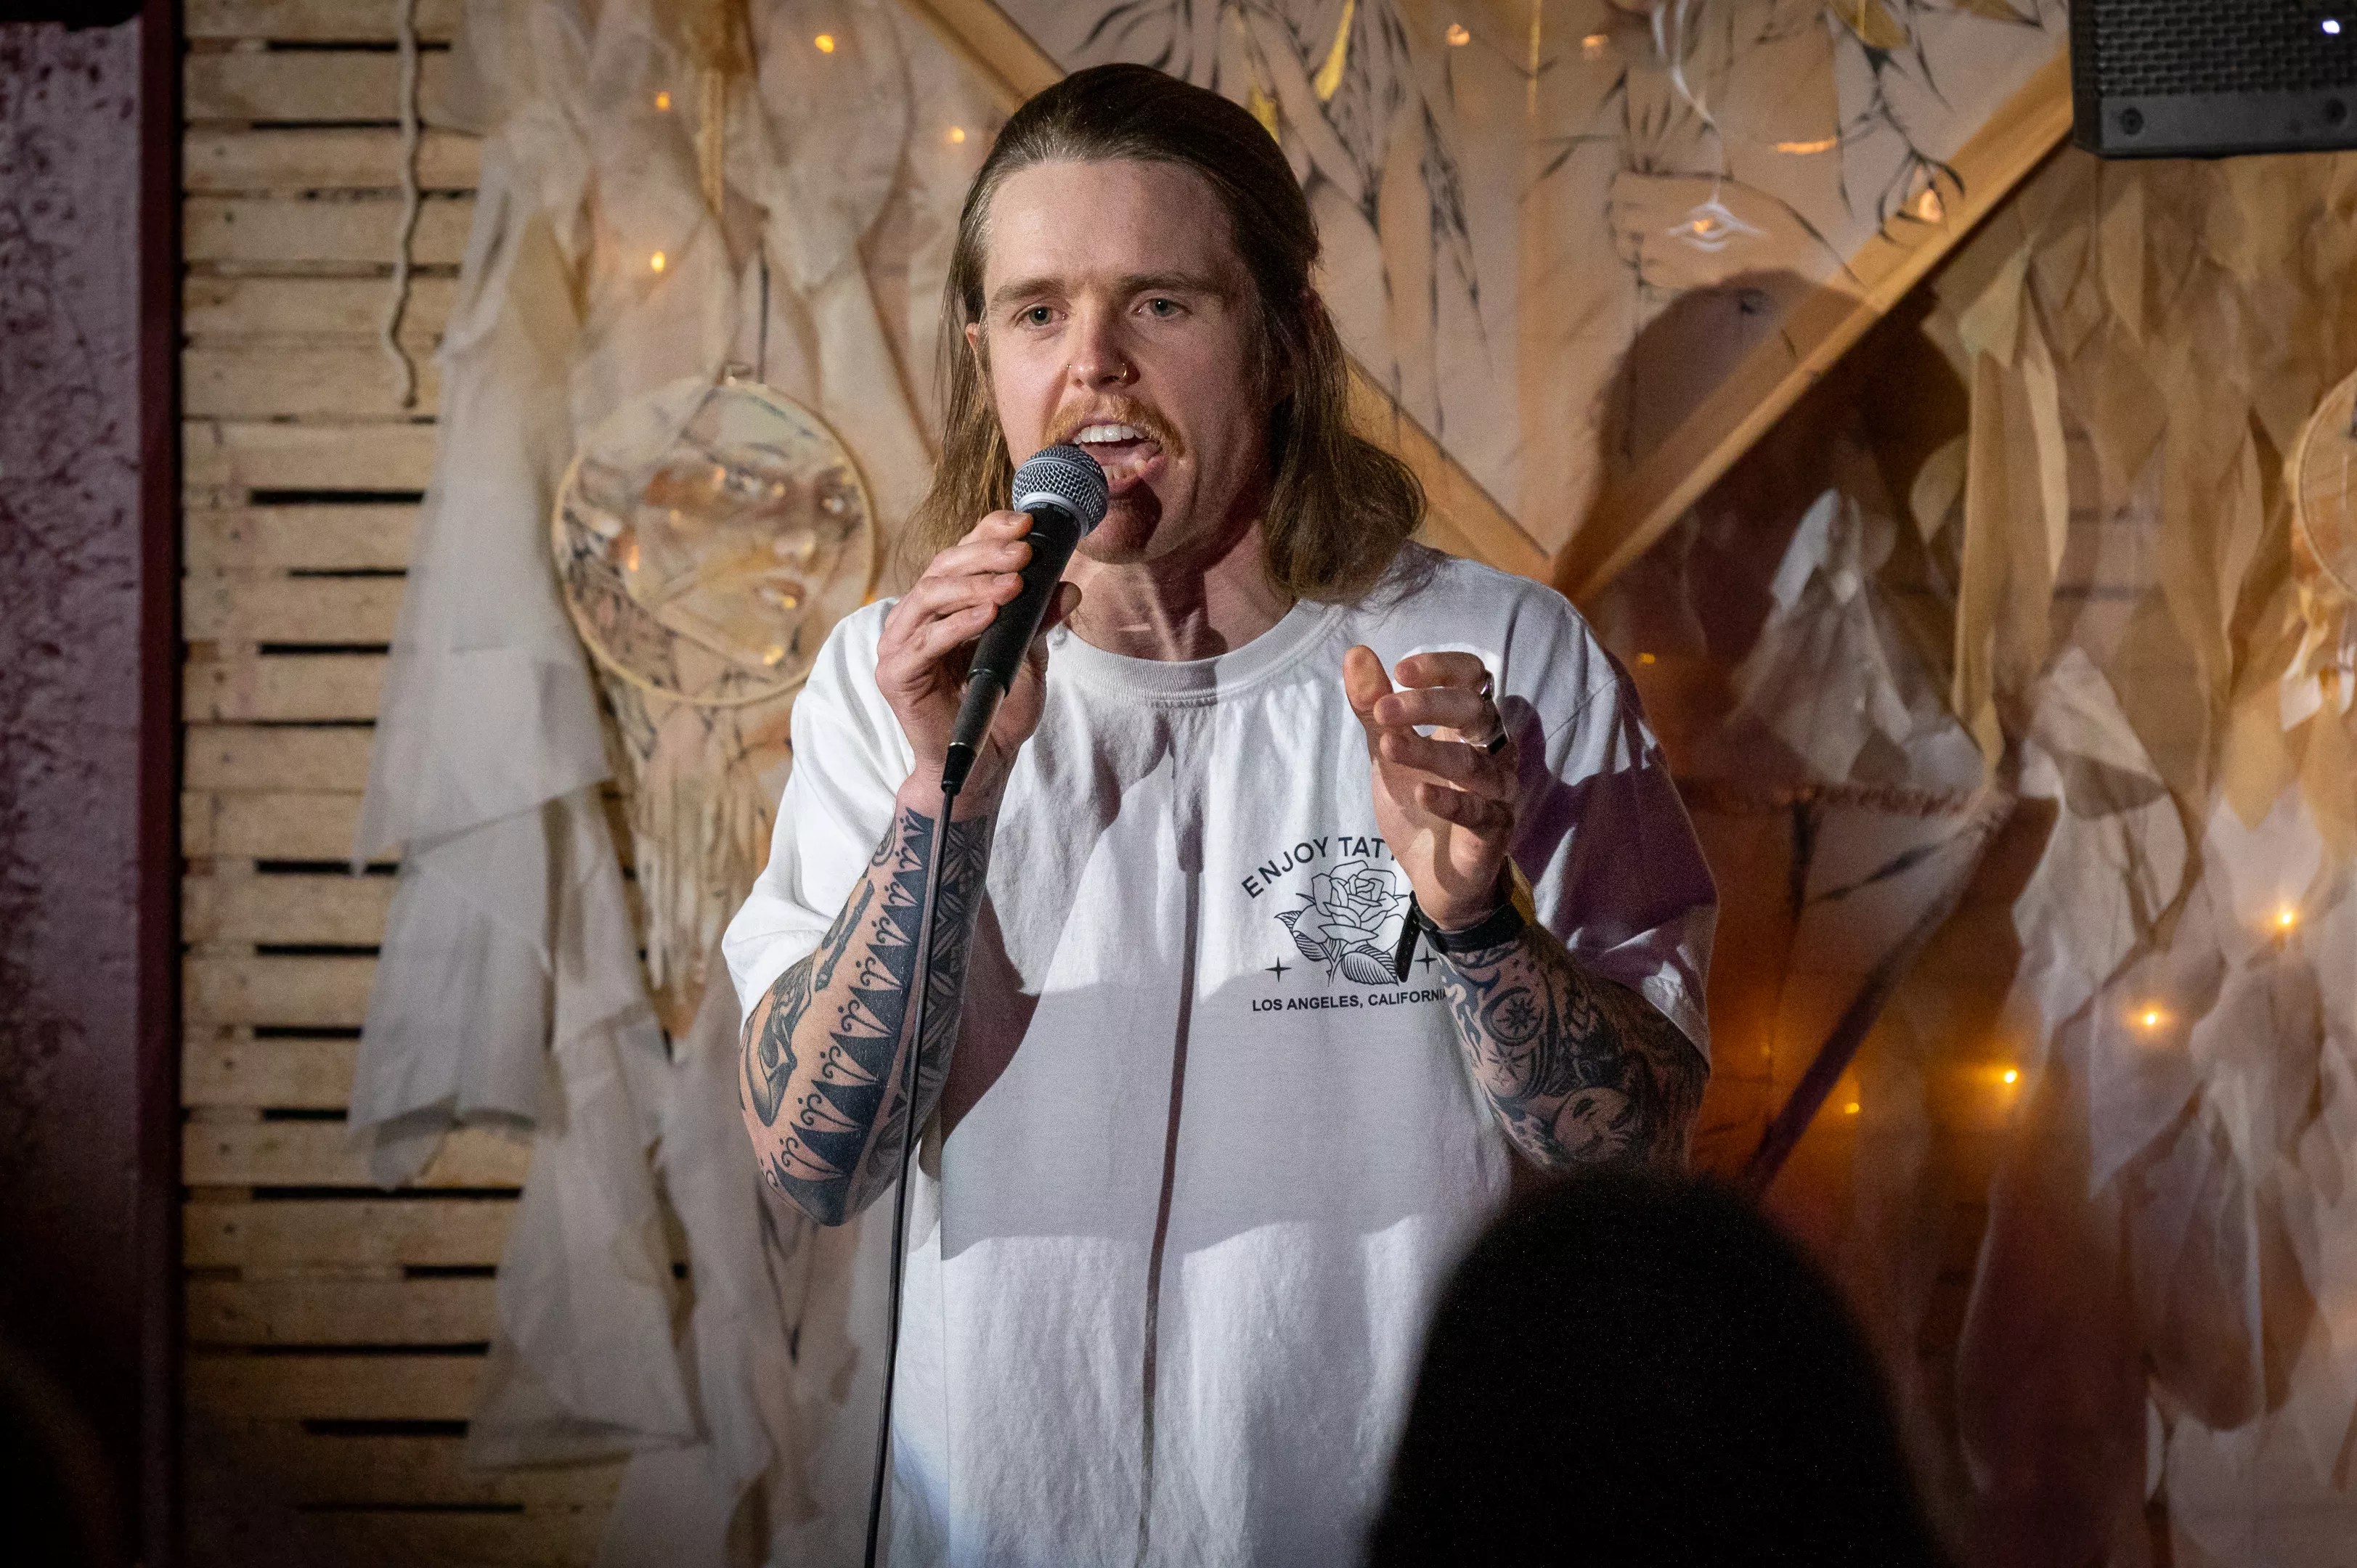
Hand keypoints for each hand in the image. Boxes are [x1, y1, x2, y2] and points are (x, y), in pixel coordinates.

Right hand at [877, 511, 1079, 800]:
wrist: (984, 762)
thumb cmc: (999, 708)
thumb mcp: (1027, 655)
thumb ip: (1038, 620)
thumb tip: (1070, 585)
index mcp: (943, 605)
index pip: (960, 555)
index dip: (988, 533)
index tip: (1027, 524)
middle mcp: (915, 618)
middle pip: (942, 568)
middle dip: (985, 555)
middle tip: (1024, 552)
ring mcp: (899, 645)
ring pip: (929, 596)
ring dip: (974, 586)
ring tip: (1012, 585)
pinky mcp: (895, 674)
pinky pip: (926, 641)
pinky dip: (958, 623)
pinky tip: (989, 614)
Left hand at [1343, 647, 1516, 929]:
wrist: (1434, 874)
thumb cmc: (1418, 801)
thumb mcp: (1388, 750)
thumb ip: (1374, 708)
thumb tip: (1355, 653)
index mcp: (1470, 723)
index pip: (1472, 678)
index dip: (1443, 668)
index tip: (1400, 671)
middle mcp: (1492, 750)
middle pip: (1477, 712)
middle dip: (1430, 704)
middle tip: (1384, 708)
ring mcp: (1497, 792)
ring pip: (1474, 764)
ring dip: (1429, 752)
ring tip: (1387, 746)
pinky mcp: (1494, 831)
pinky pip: (1479, 813)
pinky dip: (1450, 802)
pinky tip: (1420, 793)